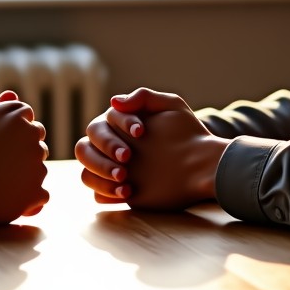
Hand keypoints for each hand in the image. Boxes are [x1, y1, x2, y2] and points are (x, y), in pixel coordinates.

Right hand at [77, 88, 227, 209]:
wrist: (203, 165)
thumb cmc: (186, 133)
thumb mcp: (171, 107)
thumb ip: (143, 97)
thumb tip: (113, 101)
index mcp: (119, 123)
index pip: (107, 120)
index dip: (121, 124)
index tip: (142, 132)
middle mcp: (110, 144)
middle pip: (87, 144)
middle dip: (106, 149)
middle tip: (127, 158)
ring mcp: (112, 168)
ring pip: (86, 168)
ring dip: (100, 171)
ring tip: (124, 178)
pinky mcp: (117, 190)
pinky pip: (97, 193)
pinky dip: (105, 191)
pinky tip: (126, 192)